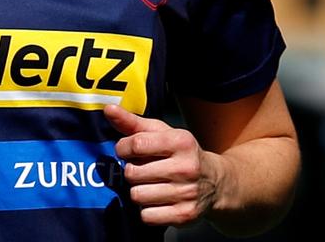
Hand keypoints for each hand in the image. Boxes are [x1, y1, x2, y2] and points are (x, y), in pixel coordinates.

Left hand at [105, 104, 222, 226]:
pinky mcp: (184, 215)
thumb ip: (133, 122)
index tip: (126, 151)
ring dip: (139, 191)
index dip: (123, 149)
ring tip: (150, 185)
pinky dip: (147, 210)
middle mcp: (186, 167)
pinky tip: (158, 201)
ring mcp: (186, 193)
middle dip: (132, 171)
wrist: (216, 183)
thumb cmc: (181, 154)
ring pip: (137, 195)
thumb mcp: (162, 133)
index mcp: (181, 142)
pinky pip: (146, 215)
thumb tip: (108, 109)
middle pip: (132, 173)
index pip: (136, 144)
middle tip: (143, 170)